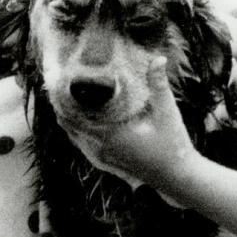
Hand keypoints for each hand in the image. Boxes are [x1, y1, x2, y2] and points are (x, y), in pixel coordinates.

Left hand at [62, 57, 197, 189]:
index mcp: (110, 136)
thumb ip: (159, 85)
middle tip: (58, 90)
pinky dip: (79, 136)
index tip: (58, 86)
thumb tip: (158, 58)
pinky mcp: (110, 165)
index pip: (76, 118)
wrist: (178, 178)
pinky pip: (85, 149)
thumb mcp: (167, 112)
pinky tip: (81, 128)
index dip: (63, 102)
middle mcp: (102, 149)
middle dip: (63, 109)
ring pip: (76, 140)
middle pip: (71, 128)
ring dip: (70, 123)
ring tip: (64, 105)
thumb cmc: (173, 146)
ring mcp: (105, 159)